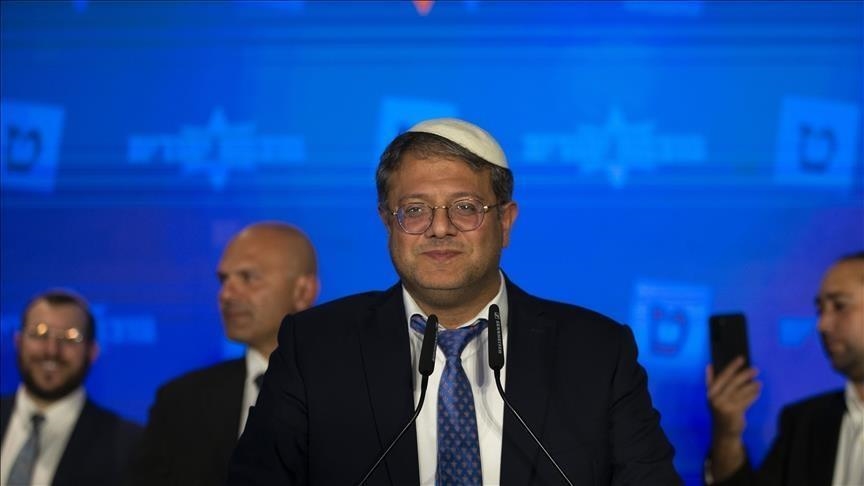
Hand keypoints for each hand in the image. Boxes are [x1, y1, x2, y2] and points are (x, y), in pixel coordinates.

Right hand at [705, 356, 761, 480]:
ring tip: (758, 382)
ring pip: (741, 391)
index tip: (741, 358)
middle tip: (755, 369)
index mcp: (710, 392)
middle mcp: (716, 398)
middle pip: (733, 382)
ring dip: (752, 386)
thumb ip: (711, 381)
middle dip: (745, 374)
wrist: (724, 431)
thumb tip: (709, 366)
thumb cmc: (720, 410)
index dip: (732, 366)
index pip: (722, 376)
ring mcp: (725, 405)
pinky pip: (746, 401)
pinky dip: (753, 395)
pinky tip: (757, 392)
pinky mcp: (734, 412)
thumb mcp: (713, 396)